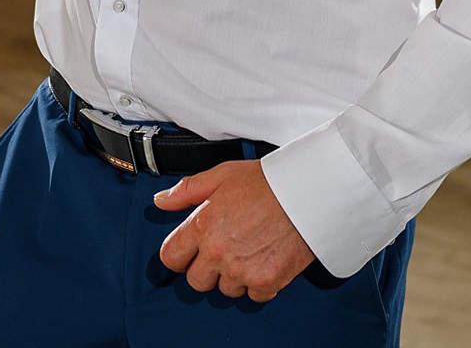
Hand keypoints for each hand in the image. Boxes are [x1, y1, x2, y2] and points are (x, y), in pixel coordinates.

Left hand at [155, 161, 315, 301]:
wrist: (308, 193)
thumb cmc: (269, 182)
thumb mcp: (222, 175)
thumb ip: (188, 190)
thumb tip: (162, 201)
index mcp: (203, 226)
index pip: (170, 257)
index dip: (179, 254)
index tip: (188, 251)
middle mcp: (218, 252)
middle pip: (196, 281)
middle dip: (206, 268)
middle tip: (224, 250)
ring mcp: (242, 270)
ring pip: (225, 290)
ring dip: (234, 276)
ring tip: (250, 250)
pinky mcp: (266, 282)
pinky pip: (253, 295)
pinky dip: (259, 283)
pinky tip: (265, 259)